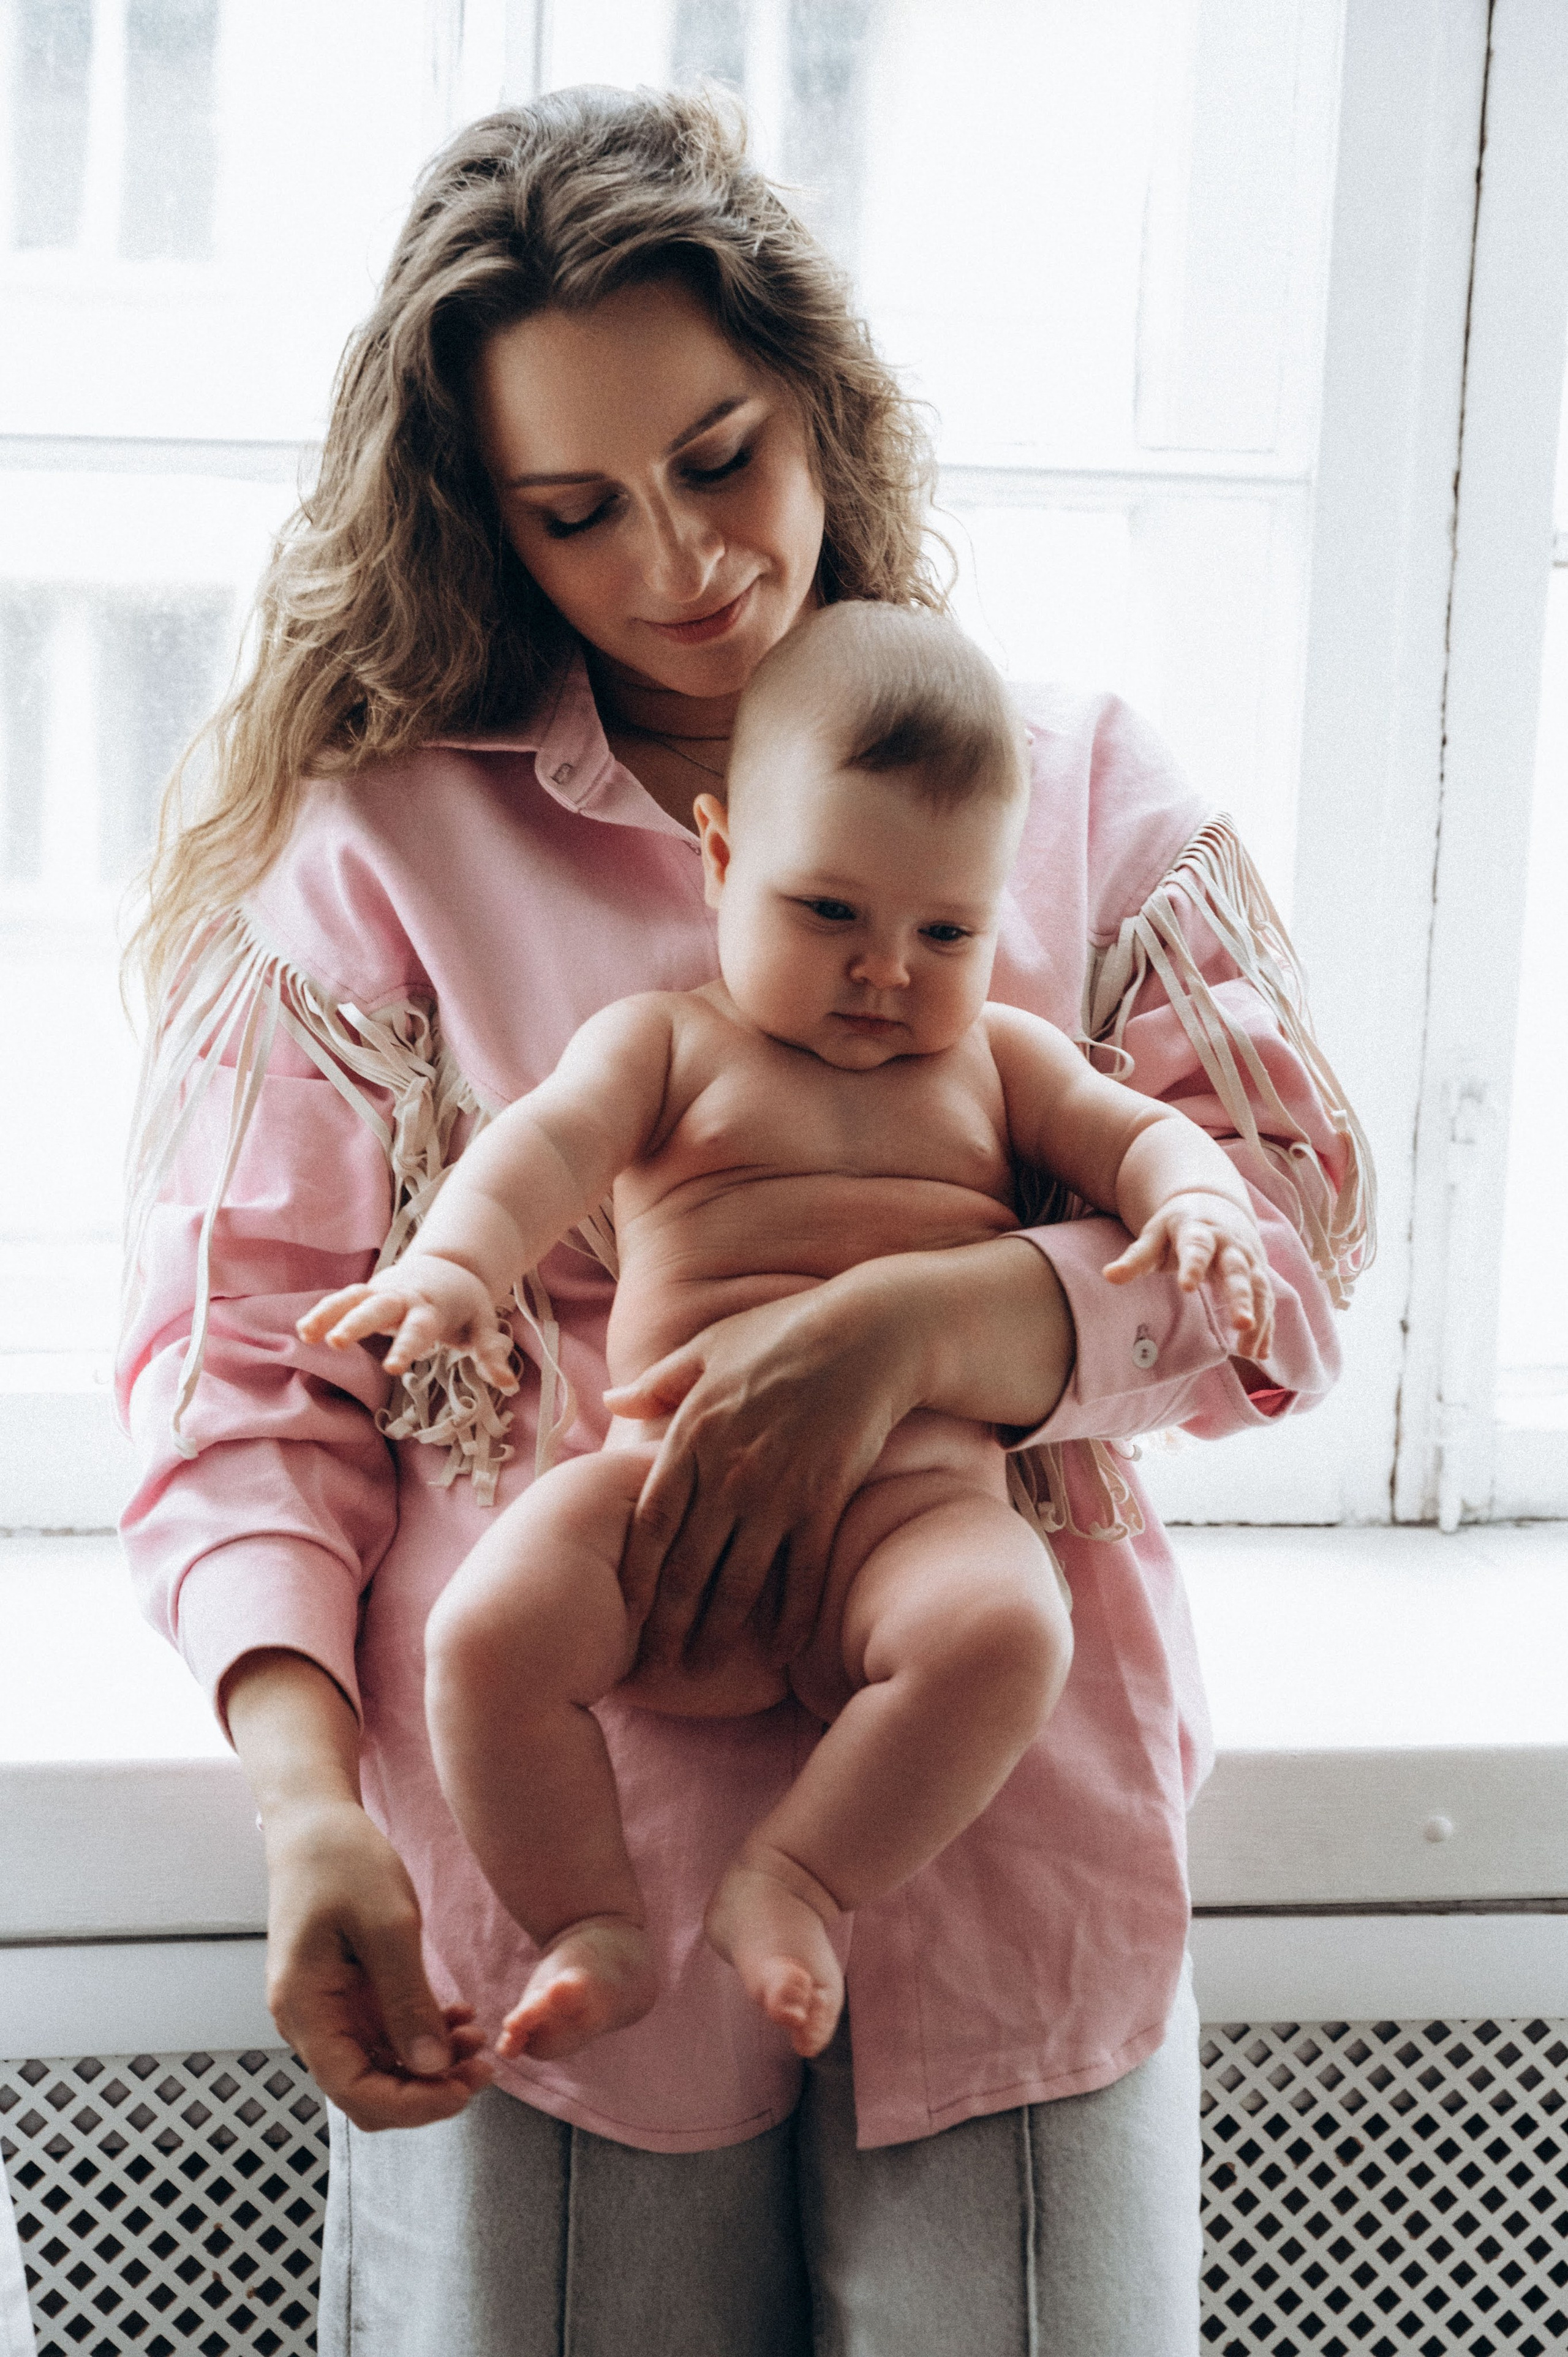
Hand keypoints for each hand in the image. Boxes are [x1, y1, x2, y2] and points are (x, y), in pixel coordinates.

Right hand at [262, 1795, 493, 2129]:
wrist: (315, 1822)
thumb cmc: (343, 1859)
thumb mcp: (388, 1924)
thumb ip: (408, 1999)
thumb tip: (432, 2066)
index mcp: (305, 2009)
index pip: (353, 2091)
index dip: (411, 2105)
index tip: (462, 2090)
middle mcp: (308, 2021)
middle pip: (366, 2089)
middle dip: (426, 2090)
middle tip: (482, 2068)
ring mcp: (325, 2009)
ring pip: (379, 2065)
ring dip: (430, 2063)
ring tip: (479, 2038)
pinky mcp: (344, 1994)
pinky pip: (383, 2034)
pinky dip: (421, 2034)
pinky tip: (459, 2017)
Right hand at [297, 1253, 516, 1387]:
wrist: (449, 1264)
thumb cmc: (466, 1303)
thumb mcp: (483, 1325)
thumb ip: (491, 1353)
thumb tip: (509, 1383)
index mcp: (431, 1309)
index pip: (418, 1330)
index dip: (406, 1348)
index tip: (393, 1368)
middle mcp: (402, 1299)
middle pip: (377, 1308)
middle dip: (358, 1323)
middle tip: (338, 1341)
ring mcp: (381, 1293)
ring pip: (352, 1299)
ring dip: (330, 1313)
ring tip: (306, 1333)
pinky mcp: (366, 1293)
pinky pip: (341, 1300)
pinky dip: (323, 1311)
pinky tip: (304, 1331)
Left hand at [601, 1239, 1072, 1674]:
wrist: (865, 1334)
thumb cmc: (781, 1334)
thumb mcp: (707, 1348)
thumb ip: (658, 1383)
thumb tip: (612, 1400)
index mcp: (691, 1432)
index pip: (651, 1521)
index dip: (635, 1573)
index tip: (622, 1613)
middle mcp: (728, 1470)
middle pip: (688, 1563)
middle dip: (669, 1620)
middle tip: (653, 1665)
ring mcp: (777, 1489)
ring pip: (740, 1578)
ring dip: (720, 1630)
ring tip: (704, 1668)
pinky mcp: (824, 1498)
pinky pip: (803, 1571)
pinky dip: (793, 1615)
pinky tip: (783, 1651)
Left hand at [1103, 1191, 1274, 1356]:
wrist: (1216, 1207)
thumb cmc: (1177, 1227)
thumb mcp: (1155, 1235)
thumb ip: (1136, 1258)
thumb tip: (1109, 1276)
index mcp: (1199, 1231)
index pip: (1197, 1248)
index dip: (1192, 1266)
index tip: (1187, 1288)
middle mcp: (1230, 1245)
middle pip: (1238, 1271)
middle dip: (1240, 1297)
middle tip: (1241, 1324)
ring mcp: (1249, 1261)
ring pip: (1258, 1289)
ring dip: (1258, 1319)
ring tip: (1249, 1352)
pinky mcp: (1258, 1276)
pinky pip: (1265, 1301)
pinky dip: (1266, 1327)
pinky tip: (1260, 1355)